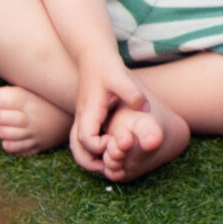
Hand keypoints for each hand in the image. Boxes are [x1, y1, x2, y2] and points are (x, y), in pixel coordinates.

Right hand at [68, 58, 147, 174]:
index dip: (99, 147)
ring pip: (79, 146)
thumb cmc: (107, 67)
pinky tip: (114, 149)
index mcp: (89, 111)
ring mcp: (84, 118)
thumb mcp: (120, 77)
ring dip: (92, 158)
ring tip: (113, 162)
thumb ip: (132, 93)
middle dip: (91, 161)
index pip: (86, 138)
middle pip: (78, 148)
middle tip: (113, 166)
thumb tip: (144, 108)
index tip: (117, 144)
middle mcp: (83, 118)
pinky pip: (86, 140)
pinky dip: (95, 149)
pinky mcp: (89, 117)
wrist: (94, 57)